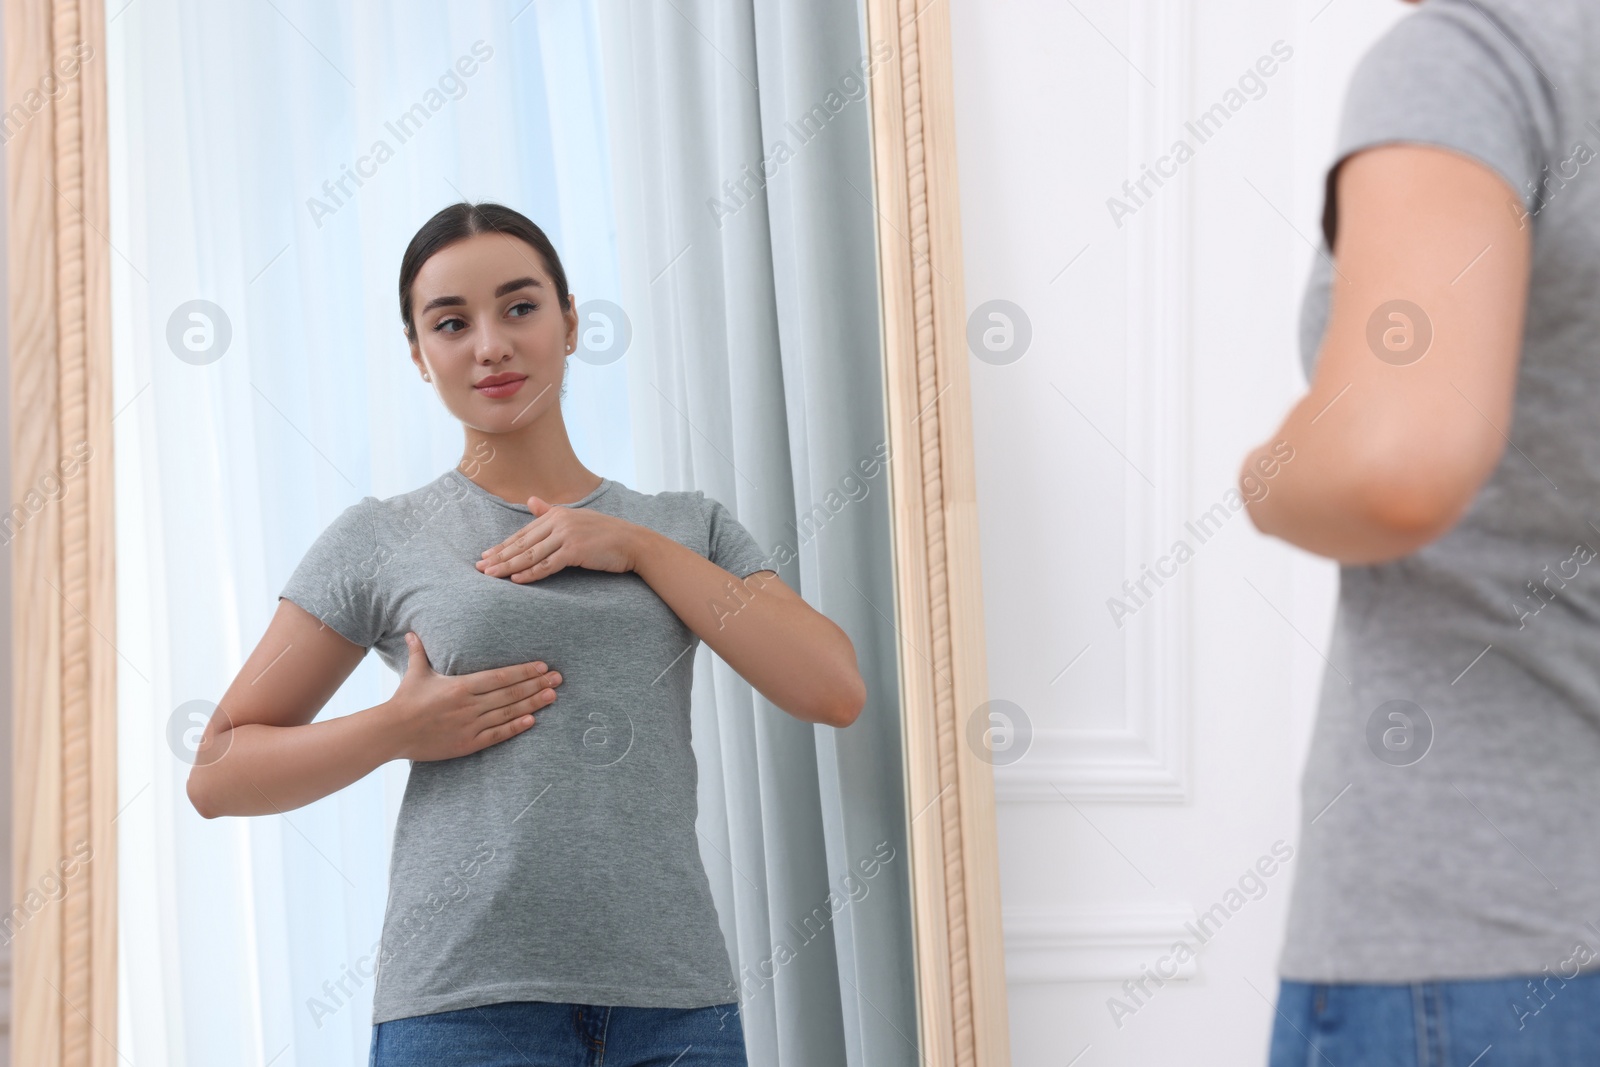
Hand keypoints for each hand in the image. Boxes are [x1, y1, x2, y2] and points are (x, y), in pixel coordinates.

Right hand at [388, 632, 561, 760]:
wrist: (391, 733)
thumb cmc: (404, 700)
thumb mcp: (415, 673)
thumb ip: (419, 651)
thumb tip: (412, 631)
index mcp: (460, 686)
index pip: (500, 677)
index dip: (524, 671)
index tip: (542, 666)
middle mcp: (469, 705)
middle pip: (511, 693)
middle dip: (537, 685)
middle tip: (558, 678)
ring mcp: (470, 725)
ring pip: (508, 713)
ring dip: (533, 704)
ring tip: (553, 696)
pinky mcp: (468, 744)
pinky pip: (497, 735)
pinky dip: (516, 727)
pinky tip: (533, 720)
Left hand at [475, 495, 645, 582]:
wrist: (633, 543)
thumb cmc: (606, 534)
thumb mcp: (577, 519)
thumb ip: (551, 512)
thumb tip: (531, 500)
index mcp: (557, 514)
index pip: (524, 533)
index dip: (503, 545)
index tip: (486, 555)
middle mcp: (560, 522)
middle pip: (523, 543)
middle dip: (499, 556)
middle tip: (480, 567)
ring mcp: (567, 536)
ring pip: (531, 554)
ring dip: (509, 566)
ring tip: (491, 575)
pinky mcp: (575, 551)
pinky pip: (547, 565)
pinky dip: (530, 573)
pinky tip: (515, 579)